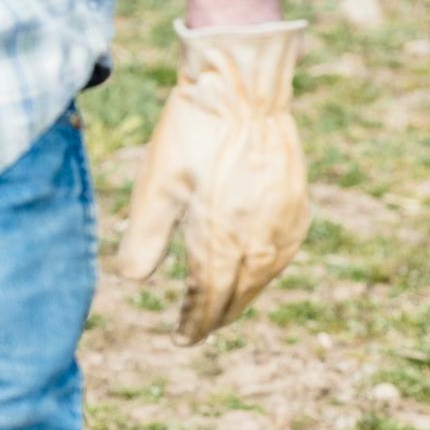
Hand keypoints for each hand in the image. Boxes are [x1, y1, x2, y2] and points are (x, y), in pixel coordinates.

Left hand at [117, 19, 310, 344]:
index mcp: (220, 243)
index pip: (207, 300)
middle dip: (215, 316)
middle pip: (237, 297)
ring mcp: (283, 229)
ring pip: (262, 280)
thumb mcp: (156, 185)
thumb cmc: (193, 134)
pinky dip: (263, 272)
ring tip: (223, 306)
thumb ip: (143, 239)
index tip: (181, 339)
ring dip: (241, 297)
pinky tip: (252, 268)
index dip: (193, 324)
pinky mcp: (297, 212)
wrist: (243, 90)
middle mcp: (257, 245)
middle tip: (198, 330)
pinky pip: (280, 256)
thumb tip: (131, 282)